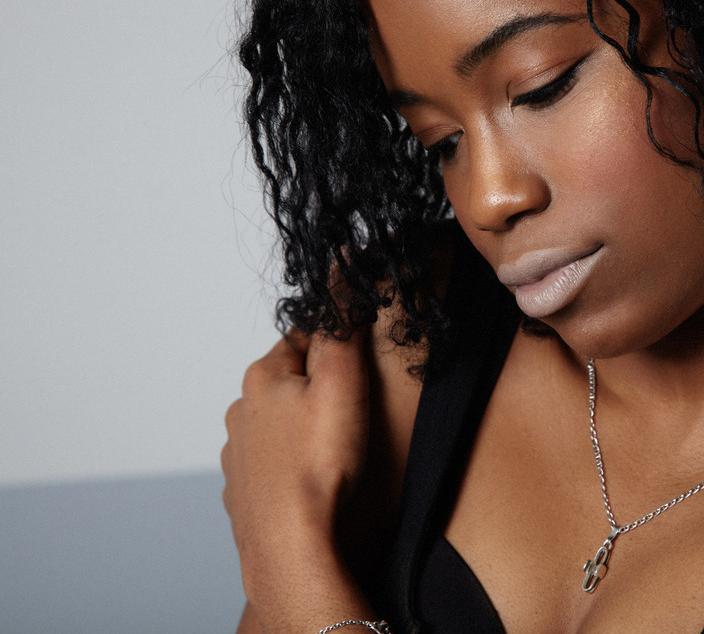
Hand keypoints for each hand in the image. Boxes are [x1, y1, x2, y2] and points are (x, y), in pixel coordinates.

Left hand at [222, 327, 369, 602]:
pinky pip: (270, 466)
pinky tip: (312, 481)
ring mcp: (237, 456)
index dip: (335, 345)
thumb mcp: (343, 381)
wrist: (289, 545)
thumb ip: (342, 325)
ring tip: (334, 450)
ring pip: (275, 426)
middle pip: (287, 383)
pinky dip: (289, 466)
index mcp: (262, 378)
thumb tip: (340, 267)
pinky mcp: (243, 494)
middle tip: (353, 409)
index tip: (358, 363)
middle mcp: (240, 412)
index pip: (302, 339)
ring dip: (300, 429)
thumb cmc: (319, 465)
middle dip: (317, 388)